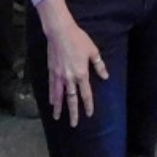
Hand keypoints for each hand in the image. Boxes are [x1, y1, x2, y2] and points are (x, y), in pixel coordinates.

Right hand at [39, 0, 108, 126]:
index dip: (88, 105)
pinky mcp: (51, 71)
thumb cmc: (78, 40)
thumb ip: (99, 66)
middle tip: (73, 124)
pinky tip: (51, 102)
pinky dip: (51, 95)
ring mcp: (58, 76)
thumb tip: (105, 76)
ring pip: (59, 96)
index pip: (86, 94)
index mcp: (81, 74)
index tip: (89, 114)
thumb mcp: (93, 51)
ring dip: (59, 107)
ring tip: (57, 117)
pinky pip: (51, 87)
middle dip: (73, 113)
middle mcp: (69, 78)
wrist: (60, 32)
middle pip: (71, 99)